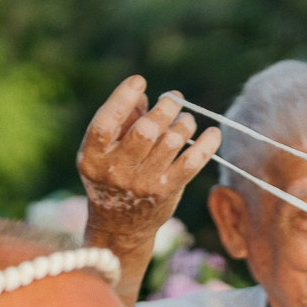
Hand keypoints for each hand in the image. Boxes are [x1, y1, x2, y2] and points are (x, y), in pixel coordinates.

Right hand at [76, 75, 220, 245]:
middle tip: (174, 98)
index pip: (106, 122)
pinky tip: (213, 133)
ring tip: (185, 119)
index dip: (122, 98)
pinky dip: (206, 145)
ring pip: (172, 142)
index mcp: (93, 156)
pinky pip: (192, 162)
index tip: (139, 80)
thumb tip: (143, 93)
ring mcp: (143, 183)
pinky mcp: (167, 191)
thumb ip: (120, 121)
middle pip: (146, 130)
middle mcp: (116, 170)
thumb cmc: (110, 177)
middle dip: (165, 107)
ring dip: (184, 123)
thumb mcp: (104, 151)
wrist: (120, 226)